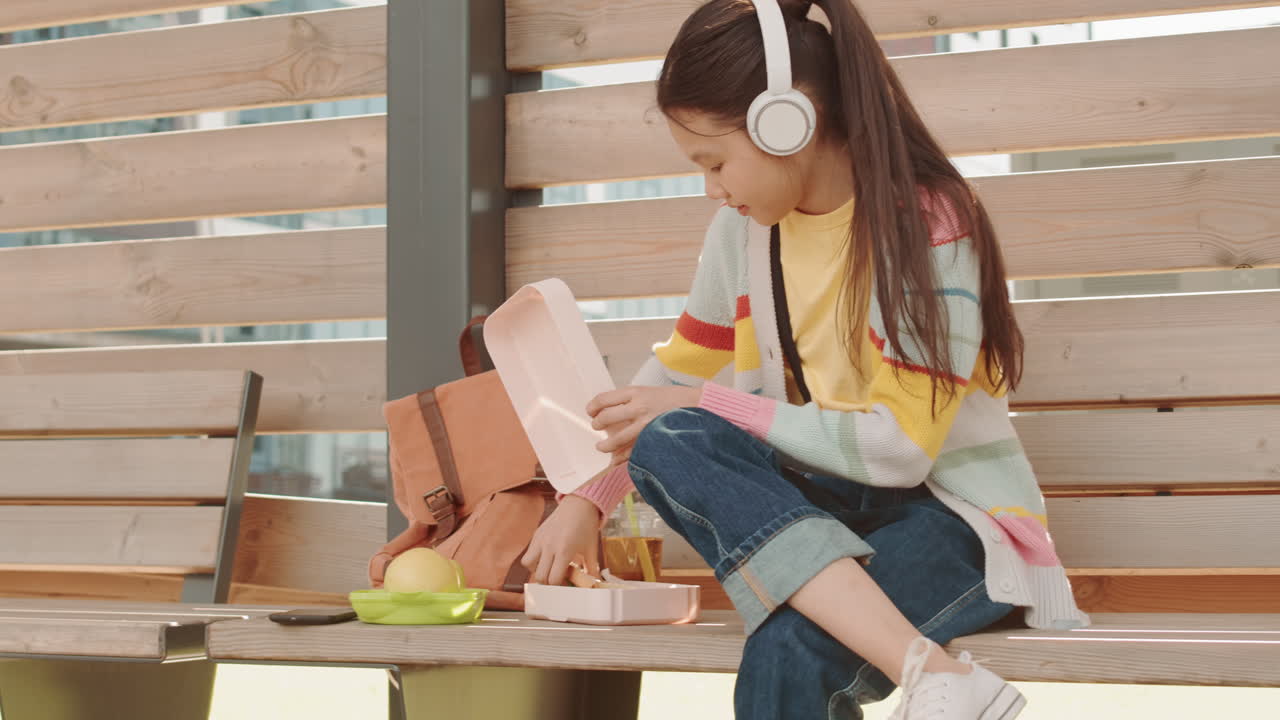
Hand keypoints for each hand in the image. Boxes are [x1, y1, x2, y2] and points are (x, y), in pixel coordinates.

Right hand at [521, 494, 601, 585]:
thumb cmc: (586, 525)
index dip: (559, 587)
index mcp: (564, 550)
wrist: (579, 503)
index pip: (553, 578)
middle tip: (558, 579)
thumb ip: (591, 568)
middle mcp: (549, 546)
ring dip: (537, 570)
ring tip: (549, 567)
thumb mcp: (591, 549)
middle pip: (540, 576)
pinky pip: (529, 552)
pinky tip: (547, 556)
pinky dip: (535, 559)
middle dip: (548, 582)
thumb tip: (594, 583)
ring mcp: (540, 539)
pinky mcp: (536, 534)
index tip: (566, 585)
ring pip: (528, 564)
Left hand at [586, 385, 703, 454]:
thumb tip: (611, 410)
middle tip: (596, 427)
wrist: (700, 406)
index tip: (590, 411)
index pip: (604, 399)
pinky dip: (622, 457)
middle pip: (605, 418)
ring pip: (615, 439)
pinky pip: (631, 452)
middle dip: (597, 424)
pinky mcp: (652, 440)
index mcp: (636, 392)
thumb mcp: (651, 392)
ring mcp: (645, 425)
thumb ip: (632, 400)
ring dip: (605, 445)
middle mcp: (638, 407)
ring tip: (601, 447)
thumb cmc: (675, 399)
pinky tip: (617, 459)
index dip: (593, 406)